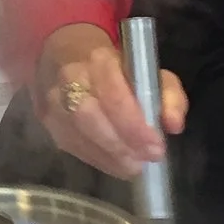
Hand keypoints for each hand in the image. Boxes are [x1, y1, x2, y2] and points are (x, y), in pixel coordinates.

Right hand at [34, 22, 186, 177]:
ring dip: (111, 157)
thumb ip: (168, 95)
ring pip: (78, 137)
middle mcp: (69, 80)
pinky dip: (100, 160)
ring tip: (135, 165)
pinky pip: (74, 147)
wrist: (67, 57)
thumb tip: (173, 125)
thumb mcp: (150, 71)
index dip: (134, 125)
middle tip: (146, 160)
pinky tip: (118, 163)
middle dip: (121, 145)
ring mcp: (54, 103)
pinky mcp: (49, 124)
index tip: (156, 147)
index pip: (113, 94)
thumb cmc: (117, 68)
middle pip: (89, 118)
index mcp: (99, 60)